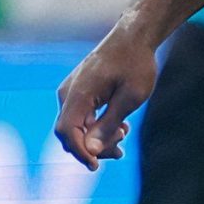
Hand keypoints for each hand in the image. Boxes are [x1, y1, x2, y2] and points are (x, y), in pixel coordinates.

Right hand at [54, 25, 160, 169]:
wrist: (134, 37)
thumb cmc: (136, 63)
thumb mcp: (131, 97)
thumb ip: (109, 124)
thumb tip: (91, 150)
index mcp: (78, 93)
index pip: (67, 132)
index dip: (80, 152)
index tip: (96, 166)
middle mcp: (68, 93)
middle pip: (71, 133)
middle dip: (93, 148)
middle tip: (120, 153)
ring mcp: (71, 92)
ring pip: (77, 127)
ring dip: (97, 138)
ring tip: (124, 135)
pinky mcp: (79, 92)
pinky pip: (82, 117)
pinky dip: (97, 126)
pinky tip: (121, 127)